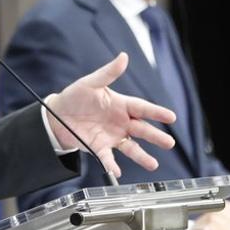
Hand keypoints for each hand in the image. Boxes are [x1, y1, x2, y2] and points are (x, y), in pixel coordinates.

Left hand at [46, 52, 176, 177]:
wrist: (57, 115)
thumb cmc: (76, 96)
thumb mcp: (91, 83)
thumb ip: (108, 73)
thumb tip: (123, 57)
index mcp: (121, 105)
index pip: (143, 108)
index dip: (157, 112)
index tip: (171, 117)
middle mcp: (120, 122)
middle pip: (142, 130)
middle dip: (156, 137)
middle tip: (169, 143)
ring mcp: (112, 136)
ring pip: (131, 148)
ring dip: (142, 156)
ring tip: (153, 164)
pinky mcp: (99, 148)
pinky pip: (108, 158)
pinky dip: (113, 166)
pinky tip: (118, 173)